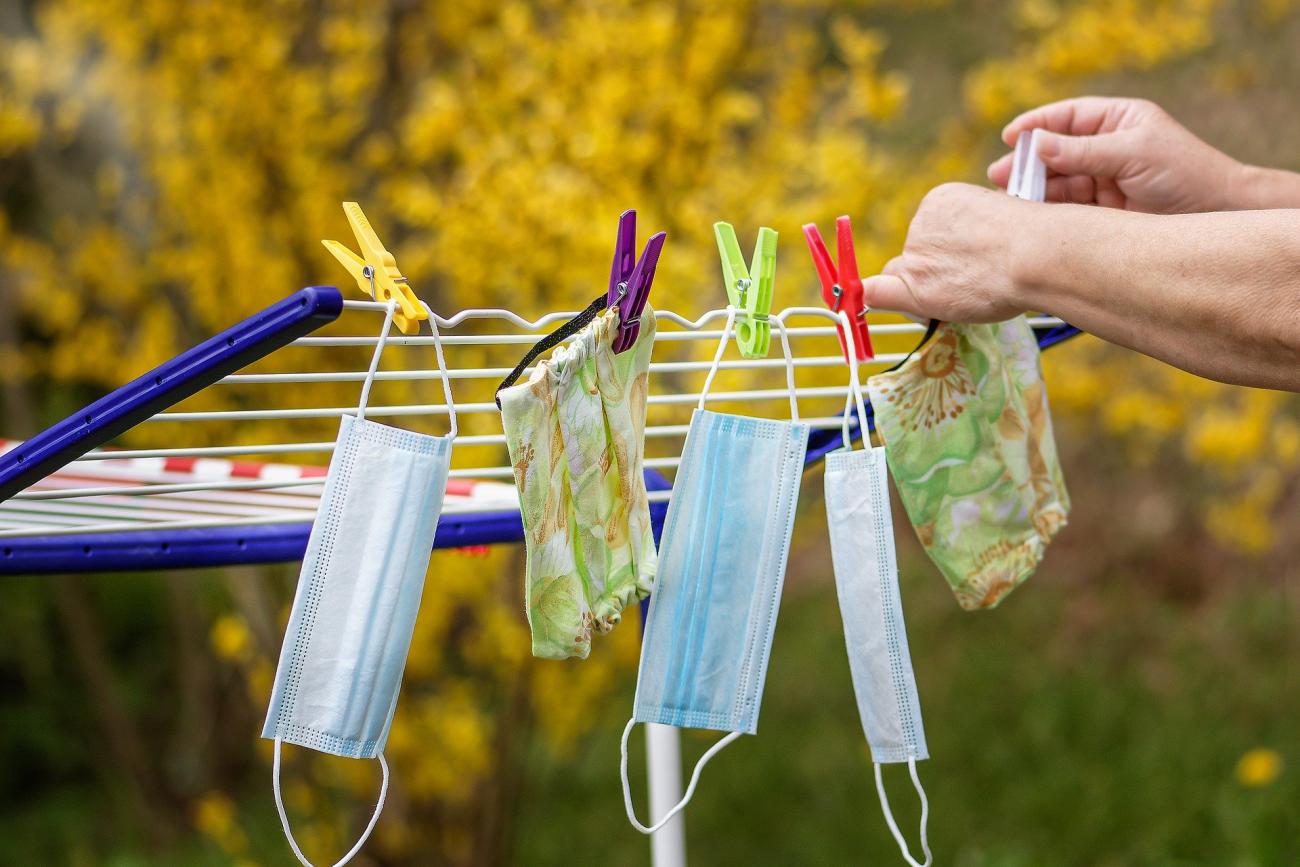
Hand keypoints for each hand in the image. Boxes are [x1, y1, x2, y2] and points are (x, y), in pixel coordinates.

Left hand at [861, 182, 1031, 323]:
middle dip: (933, 271)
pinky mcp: (914, 281)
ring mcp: (916, 252)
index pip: (930, 233)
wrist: (1036, 254)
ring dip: (927, 290)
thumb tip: (970, 248)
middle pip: (915, 256)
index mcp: (942, 199)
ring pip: (907, 277)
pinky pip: (878, 291)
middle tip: (974, 281)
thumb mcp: (1001, 216)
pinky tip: (864, 301)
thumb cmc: (1034, 239)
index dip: (945, 253)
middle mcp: (921, 222)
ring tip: (972, 291)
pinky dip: (873, 297)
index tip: (971, 261)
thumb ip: (974, 231)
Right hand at [986, 97, 1244, 213]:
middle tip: (998, 175)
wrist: (1218, 214)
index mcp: (1117, 121)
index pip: (1068, 117)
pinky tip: (1030, 216)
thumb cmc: (1185, 173)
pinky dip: (1047, 212)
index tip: (1010, 136)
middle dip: (1026, 163)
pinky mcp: (1102, 212)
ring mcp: (1103, 180)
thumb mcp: (1132, 153)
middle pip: (1055, 152)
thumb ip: (1082, 151)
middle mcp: (1106, 148)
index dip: (1037, 125)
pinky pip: (1067, 208)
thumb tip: (1036, 144)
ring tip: (1008, 200)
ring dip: (1032, 190)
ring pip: (1057, 182)